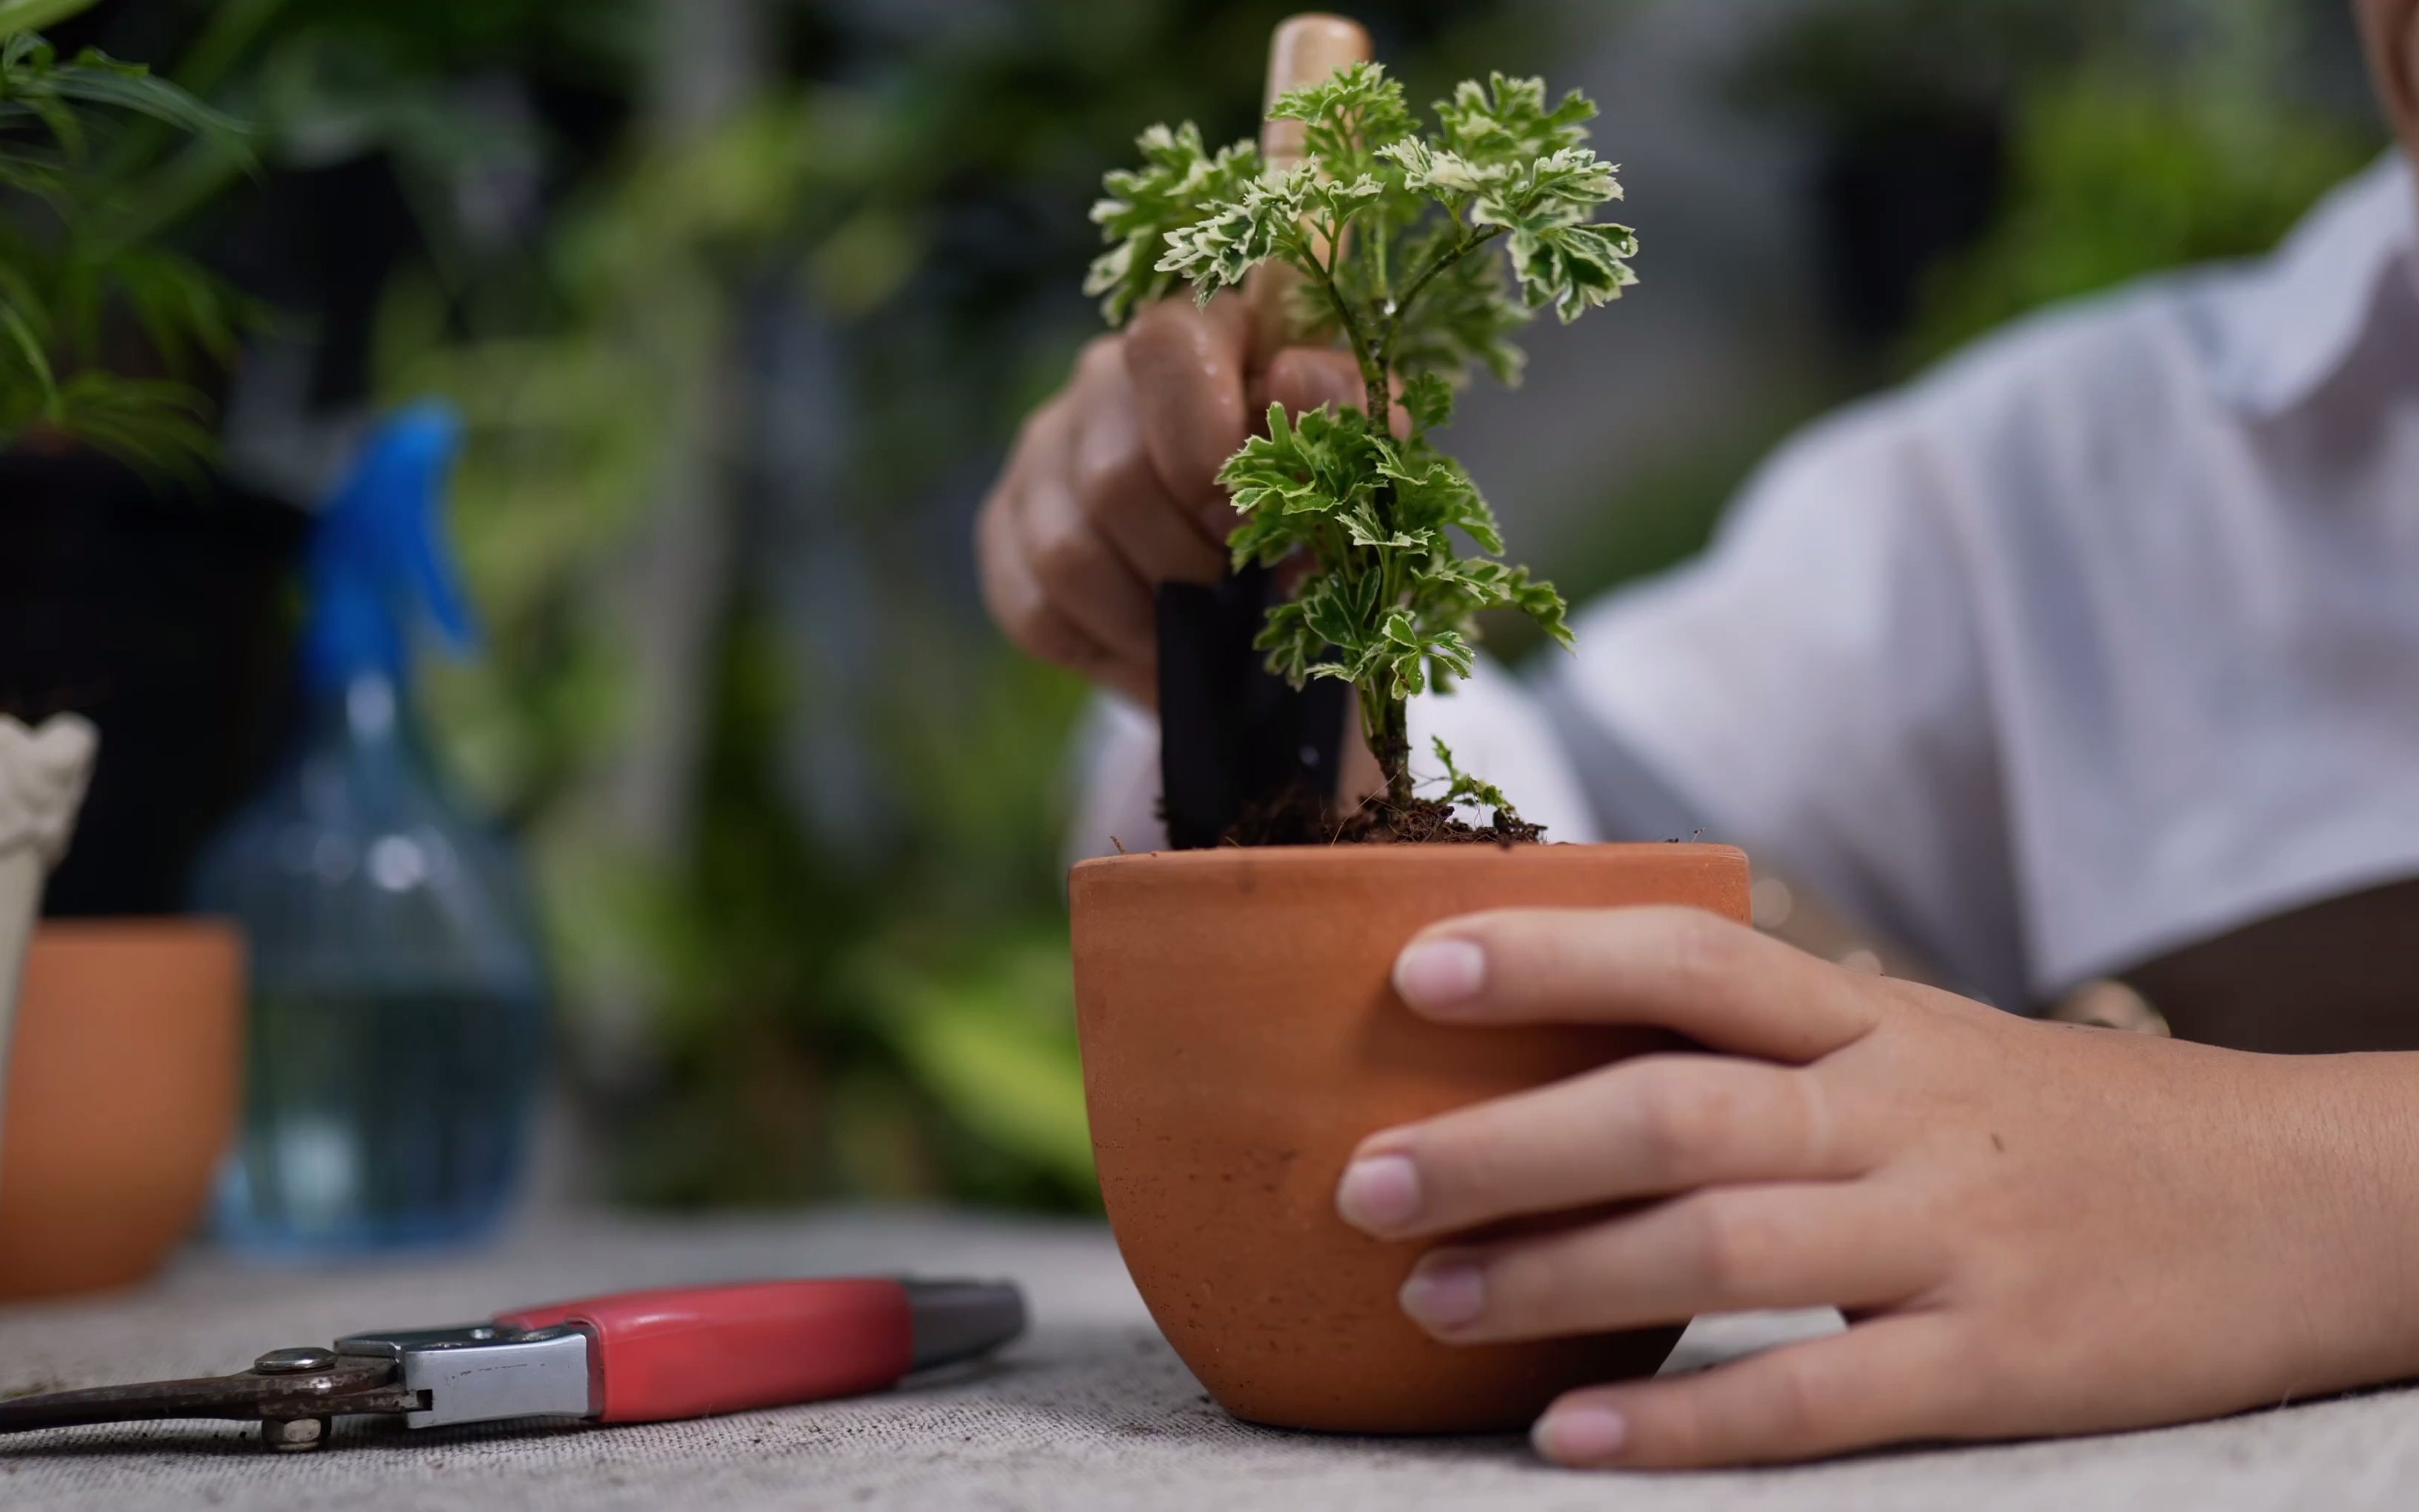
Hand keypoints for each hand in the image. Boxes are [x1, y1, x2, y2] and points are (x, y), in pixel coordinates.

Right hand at [976, 295, 1367, 704]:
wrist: (1259, 600)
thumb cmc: (1317, 513)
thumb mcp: (1357, 469)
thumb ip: (1348, 418)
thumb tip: (1293, 377)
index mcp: (1207, 334)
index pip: (1171, 339)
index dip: (1203, 429)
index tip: (1252, 506)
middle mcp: (1108, 372)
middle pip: (1118, 474)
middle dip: (1193, 558)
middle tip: (1243, 587)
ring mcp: (1046, 444)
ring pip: (1069, 549)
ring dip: (1150, 613)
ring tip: (1204, 629)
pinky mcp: (1004, 522)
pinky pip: (1035, 605)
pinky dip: (1106, 646)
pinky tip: (1154, 646)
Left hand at [1335, 907, 2418, 1466]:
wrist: (2306, 1199)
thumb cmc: (2067, 1125)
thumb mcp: (1927, 1046)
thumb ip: (1776, 1044)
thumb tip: (1576, 1041)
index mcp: (1875, 1021)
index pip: (1691, 959)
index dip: (1553, 955)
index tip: (1416, 970)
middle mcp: (1901, 1112)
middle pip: (1674, 1108)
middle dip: (1506, 1144)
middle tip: (1366, 1182)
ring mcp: (1952, 1238)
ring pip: (1725, 1245)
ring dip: (1559, 1276)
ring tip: (1428, 1303)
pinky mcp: (2003, 1364)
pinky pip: (1820, 1396)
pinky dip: (1686, 1422)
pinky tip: (1573, 1437)